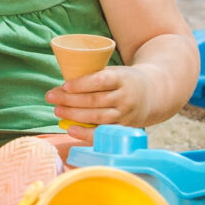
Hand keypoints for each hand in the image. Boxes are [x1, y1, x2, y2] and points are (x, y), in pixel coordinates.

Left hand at [49, 65, 163, 128]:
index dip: (81, 84)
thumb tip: (62, 87)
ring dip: (74, 115)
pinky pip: (102, 132)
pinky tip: (71, 129)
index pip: (100, 81)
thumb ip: (93, 77)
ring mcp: (126, 114)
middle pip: (95, 100)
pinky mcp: (124, 128)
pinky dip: (85, 133)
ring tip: (57, 110)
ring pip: (96, 117)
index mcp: (123, 78)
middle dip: (70, 100)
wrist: (153, 93)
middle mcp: (126, 97)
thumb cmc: (125, 80)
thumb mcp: (115, 71)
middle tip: (51, 97)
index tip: (65, 86)